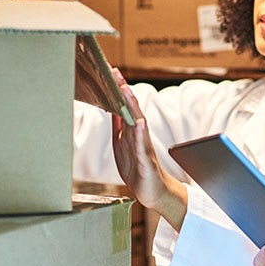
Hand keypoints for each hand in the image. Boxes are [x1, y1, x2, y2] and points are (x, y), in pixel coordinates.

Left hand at [110, 68, 186, 230]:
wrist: (153, 192)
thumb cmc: (138, 169)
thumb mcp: (123, 145)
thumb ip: (119, 128)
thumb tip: (111, 109)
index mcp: (132, 132)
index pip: (125, 107)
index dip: (118, 90)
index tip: (111, 72)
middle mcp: (140, 136)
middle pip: (132, 109)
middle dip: (124, 91)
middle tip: (116, 73)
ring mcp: (144, 147)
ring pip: (138, 122)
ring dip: (132, 106)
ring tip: (126, 90)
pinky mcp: (146, 162)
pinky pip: (143, 146)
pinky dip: (140, 133)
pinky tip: (138, 123)